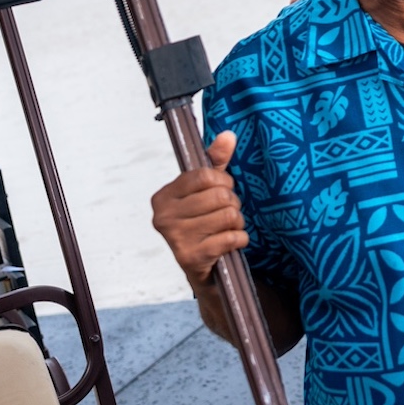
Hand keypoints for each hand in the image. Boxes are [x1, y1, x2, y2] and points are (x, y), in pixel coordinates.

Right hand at [150, 131, 249, 285]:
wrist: (202, 269)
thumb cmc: (203, 224)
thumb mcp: (206, 191)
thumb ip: (216, 162)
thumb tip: (228, 135)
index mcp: (163, 196)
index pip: (206, 176)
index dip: (224, 182)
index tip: (222, 191)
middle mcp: (164, 216)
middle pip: (220, 196)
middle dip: (233, 205)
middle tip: (226, 214)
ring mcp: (175, 238)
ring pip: (229, 216)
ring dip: (237, 223)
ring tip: (228, 228)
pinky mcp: (191, 257)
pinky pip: (232, 238)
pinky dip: (240, 239)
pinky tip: (231, 243)